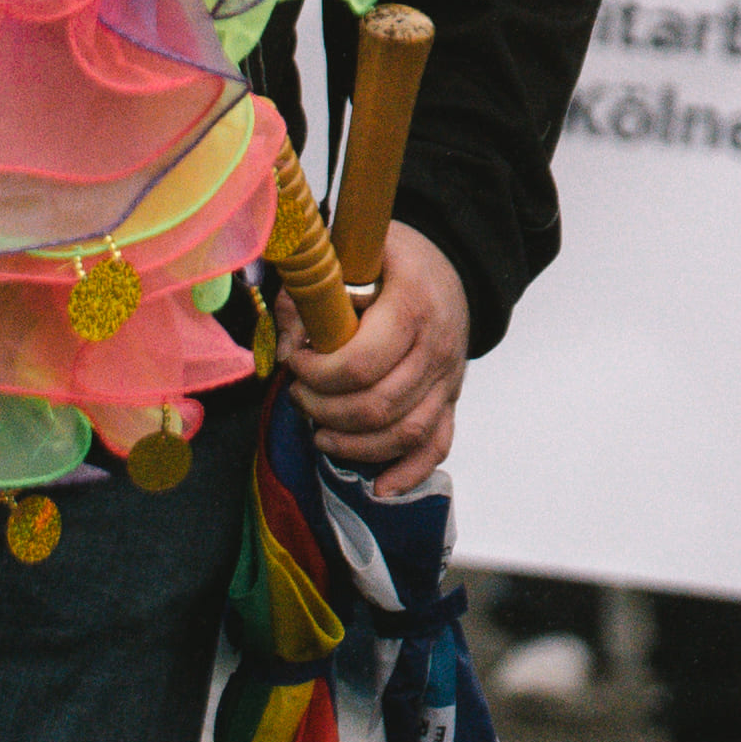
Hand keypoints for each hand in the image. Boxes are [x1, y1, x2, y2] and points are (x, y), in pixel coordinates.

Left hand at [298, 222, 468, 494]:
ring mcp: (448, 377)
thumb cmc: (390, 260)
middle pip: (378, 405)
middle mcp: (437, 346)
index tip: (295, 363)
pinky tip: (380, 487)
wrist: (446, 265)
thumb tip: (289, 345)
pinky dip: (409, 472)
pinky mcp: (451, 398)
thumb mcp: (350, 254)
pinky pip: (437, 445)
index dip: (318, 373)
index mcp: (412, 305)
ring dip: (353, 444)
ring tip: (319, 433)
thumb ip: (311, 293)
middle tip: (298, 395)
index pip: (361, 363)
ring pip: (403, 433)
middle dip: (325, 409)